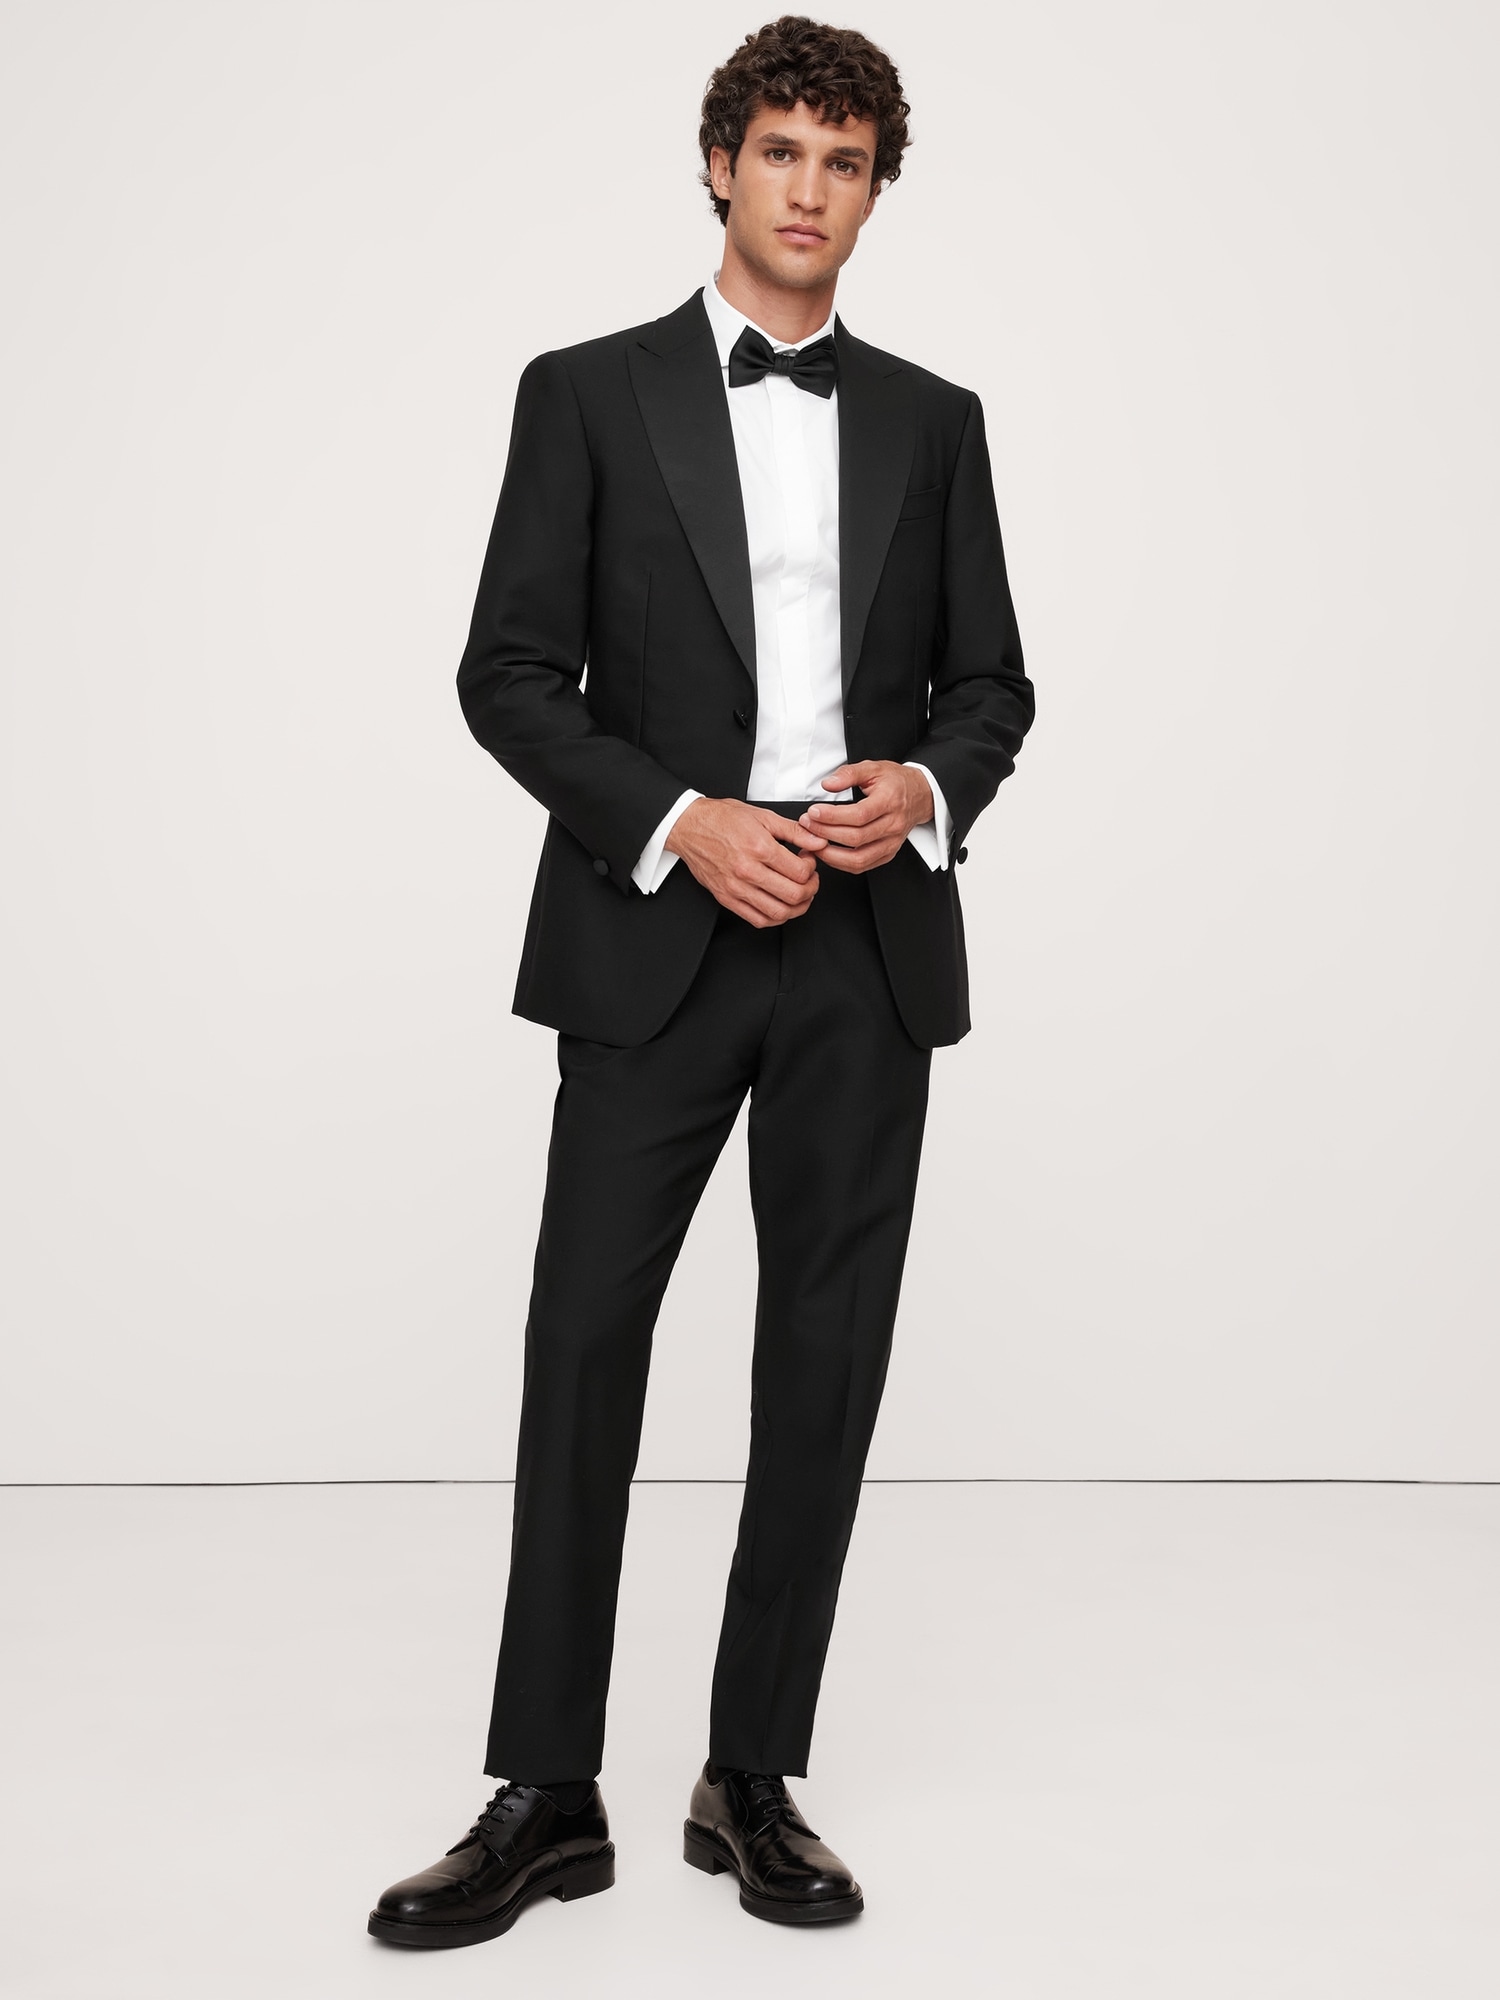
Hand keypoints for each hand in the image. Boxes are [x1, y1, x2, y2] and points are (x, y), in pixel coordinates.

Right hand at [665, 797, 828, 927]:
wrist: (689, 826)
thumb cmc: (722, 819)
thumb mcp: (763, 817)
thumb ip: (794, 831)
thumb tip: (818, 842)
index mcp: (759, 848)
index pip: (800, 871)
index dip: (812, 868)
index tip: (808, 860)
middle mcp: (747, 871)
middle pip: (794, 895)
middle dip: (811, 888)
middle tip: (809, 879)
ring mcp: (736, 888)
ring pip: (779, 913)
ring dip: (798, 907)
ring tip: (799, 894)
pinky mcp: (726, 898)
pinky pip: (758, 920)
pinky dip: (776, 918)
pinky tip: (781, 906)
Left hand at [798, 762, 932, 873]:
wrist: (919, 795)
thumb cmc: (895, 782)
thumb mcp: (873, 768)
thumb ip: (849, 774)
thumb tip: (828, 784)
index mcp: (890, 801)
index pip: (859, 815)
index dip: (833, 816)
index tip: (813, 812)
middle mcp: (893, 825)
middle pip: (856, 837)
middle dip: (826, 833)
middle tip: (808, 825)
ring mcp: (892, 842)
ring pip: (859, 858)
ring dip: (831, 855)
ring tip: (813, 844)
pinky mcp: (888, 854)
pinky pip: (863, 866)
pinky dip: (842, 864)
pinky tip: (827, 854)